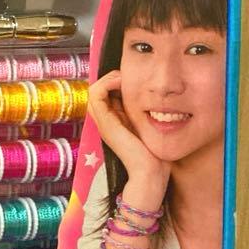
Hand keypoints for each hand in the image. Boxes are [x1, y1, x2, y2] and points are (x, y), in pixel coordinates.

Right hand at [88, 70, 169, 202]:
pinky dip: (107, 83)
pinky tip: (124, 82)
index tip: (134, 79)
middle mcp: (105, 121)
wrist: (150, 173)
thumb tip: (152, 95)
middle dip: (113, 78)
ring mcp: (103, 122)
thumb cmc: (154, 153)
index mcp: (114, 121)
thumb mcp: (150, 127)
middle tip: (130, 76)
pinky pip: (96, 95)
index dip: (116, 81)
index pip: (106, 94)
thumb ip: (145, 114)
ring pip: (94, 90)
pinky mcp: (106, 123)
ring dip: (110, 78)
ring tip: (126, 78)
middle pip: (98, 90)